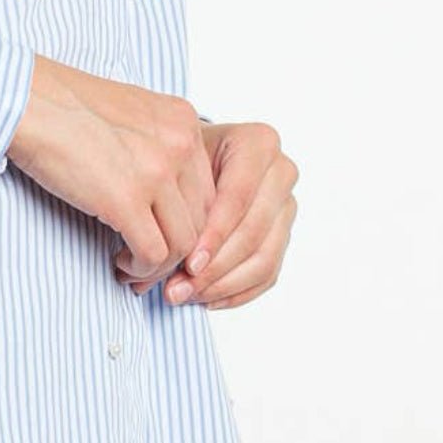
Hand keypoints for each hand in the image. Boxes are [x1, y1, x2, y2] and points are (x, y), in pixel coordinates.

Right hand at [6, 56, 216, 275]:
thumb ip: (156, 145)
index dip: (188, 222)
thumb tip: (162, 194)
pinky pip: (153, 254)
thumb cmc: (63, 105)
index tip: (165, 237)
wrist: (26, 100)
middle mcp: (179, 143)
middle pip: (201, 219)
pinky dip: (140, 269)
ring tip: (130, 266)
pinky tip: (119, 263)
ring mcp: (156, 171)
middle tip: (149, 263)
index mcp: (183, 120)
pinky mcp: (126, 199)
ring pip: (183, 243)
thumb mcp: (130, 113)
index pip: (208, 188)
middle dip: (178, 250)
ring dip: (158, 265)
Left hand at [114, 121, 298, 310]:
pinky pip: (267, 274)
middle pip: (252, 233)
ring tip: (183, 295)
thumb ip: (172, 194)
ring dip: (220, 285)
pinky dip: (234, 292)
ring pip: (263, 259)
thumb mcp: (174, 159)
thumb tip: (156, 255)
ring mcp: (286, 205)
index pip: (238, 198)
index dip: (214, 235)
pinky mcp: (284, 235)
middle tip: (177, 288)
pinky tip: (203, 298)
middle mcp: (281, 172)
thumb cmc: (180, 154)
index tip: (186, 263)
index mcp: (259, 143)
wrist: (195, 155)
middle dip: (213, 268)